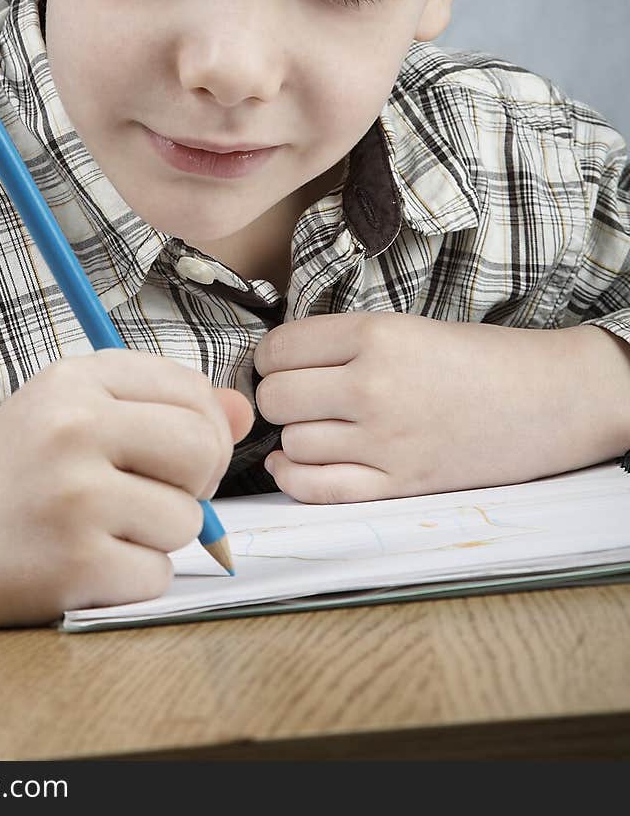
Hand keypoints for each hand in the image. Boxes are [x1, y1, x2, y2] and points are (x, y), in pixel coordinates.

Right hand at [0, 350, 252, 626]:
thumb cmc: (7, 469)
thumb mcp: (71, 411)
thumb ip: (159, 404)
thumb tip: (246, 414)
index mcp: (77, 378)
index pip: (195, 392)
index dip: (202, 429)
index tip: (169, 451)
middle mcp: (76, 428)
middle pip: (205, 450)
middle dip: (194, 482)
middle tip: (148, 493)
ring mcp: (75, 498)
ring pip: (188, 520)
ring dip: (157, 536)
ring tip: (99, 528)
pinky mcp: (74, 565)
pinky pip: (157, 575)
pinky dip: (131, 578)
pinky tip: (85, 563)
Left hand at [254, 314, 629, 502]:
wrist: (543, 399)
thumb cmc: (475, 358)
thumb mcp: (405, 326)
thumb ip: (342, 343)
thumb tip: (274, 364)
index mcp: (376, 336)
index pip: (280, 348)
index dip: (271, 356)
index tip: (281, 361)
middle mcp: (374, 387)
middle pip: (276, 398)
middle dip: (276, 397)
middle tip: (295, 394)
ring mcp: (385, 441)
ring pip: (292, 444)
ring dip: (292, 437)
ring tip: (315, 425)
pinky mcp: (398, 483)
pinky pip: (316, 489)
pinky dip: (293, 479)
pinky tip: (294, 465)